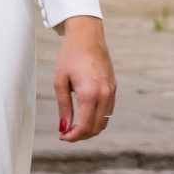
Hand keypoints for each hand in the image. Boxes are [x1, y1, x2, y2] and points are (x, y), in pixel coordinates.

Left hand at [53, 15, 114, 141]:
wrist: (87, 36)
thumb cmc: (70, 56)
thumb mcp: (60, 82)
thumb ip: (64, 107)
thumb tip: (63, 128)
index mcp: (90, 93)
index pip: (85, 126)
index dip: (73, 136)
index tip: (62, 137)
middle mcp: (104, 94)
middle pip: (96, 127)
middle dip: (81, 135)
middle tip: (66, 134)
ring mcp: (111, 91)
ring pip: (104, 121)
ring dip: (90, 128)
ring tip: (74, 126)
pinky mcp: (113, 87)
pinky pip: (108, 111)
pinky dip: (98, 118)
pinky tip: (85, 116)